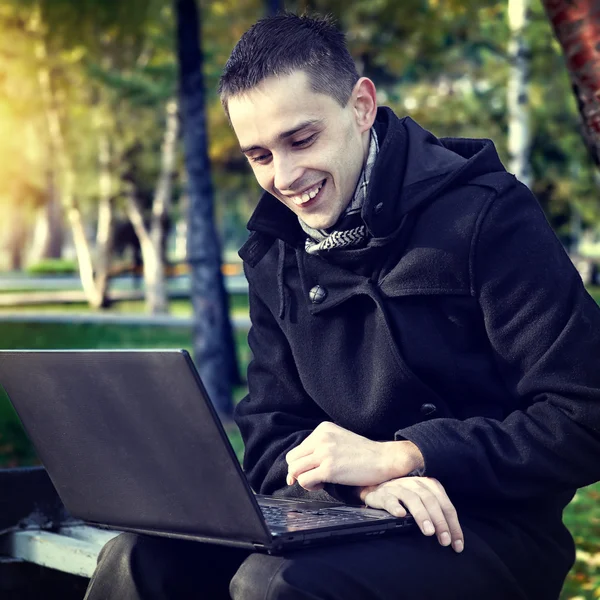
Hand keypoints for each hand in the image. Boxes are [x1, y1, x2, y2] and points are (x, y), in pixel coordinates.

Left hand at [285, 421, 422, 490]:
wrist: (384, 458)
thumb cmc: (363, 453)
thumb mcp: (339, 439)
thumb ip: (321, 447)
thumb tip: (299, 467)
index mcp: (322, 429)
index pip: (298, 449)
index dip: (302, 463)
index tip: (312, 470)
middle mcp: (321, 438)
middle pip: (292, 459)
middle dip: (298, 472)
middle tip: (313, 478)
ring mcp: (324, 453)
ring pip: (295, 470)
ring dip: (303, 479)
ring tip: (319, 482)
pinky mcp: (329, 469)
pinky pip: (304, 480)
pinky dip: (309, 486)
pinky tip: (323, 485)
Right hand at [360, 476, 463, 552]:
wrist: (376, 489)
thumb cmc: (405, 499)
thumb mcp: (423, 501)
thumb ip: (436, 513)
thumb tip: (453, 538)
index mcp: (429, 485)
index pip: (445, 505)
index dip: (453, 525)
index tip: (457, 545)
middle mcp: (415, 484)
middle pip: (431, 501)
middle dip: (440, 522)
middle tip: (445, 540)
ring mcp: (398, 487)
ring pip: (412, 499)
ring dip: (422, 515)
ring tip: (428, 532)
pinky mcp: (382, 494)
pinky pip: (389, 499)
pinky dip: (395, 506)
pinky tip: (400, 515)